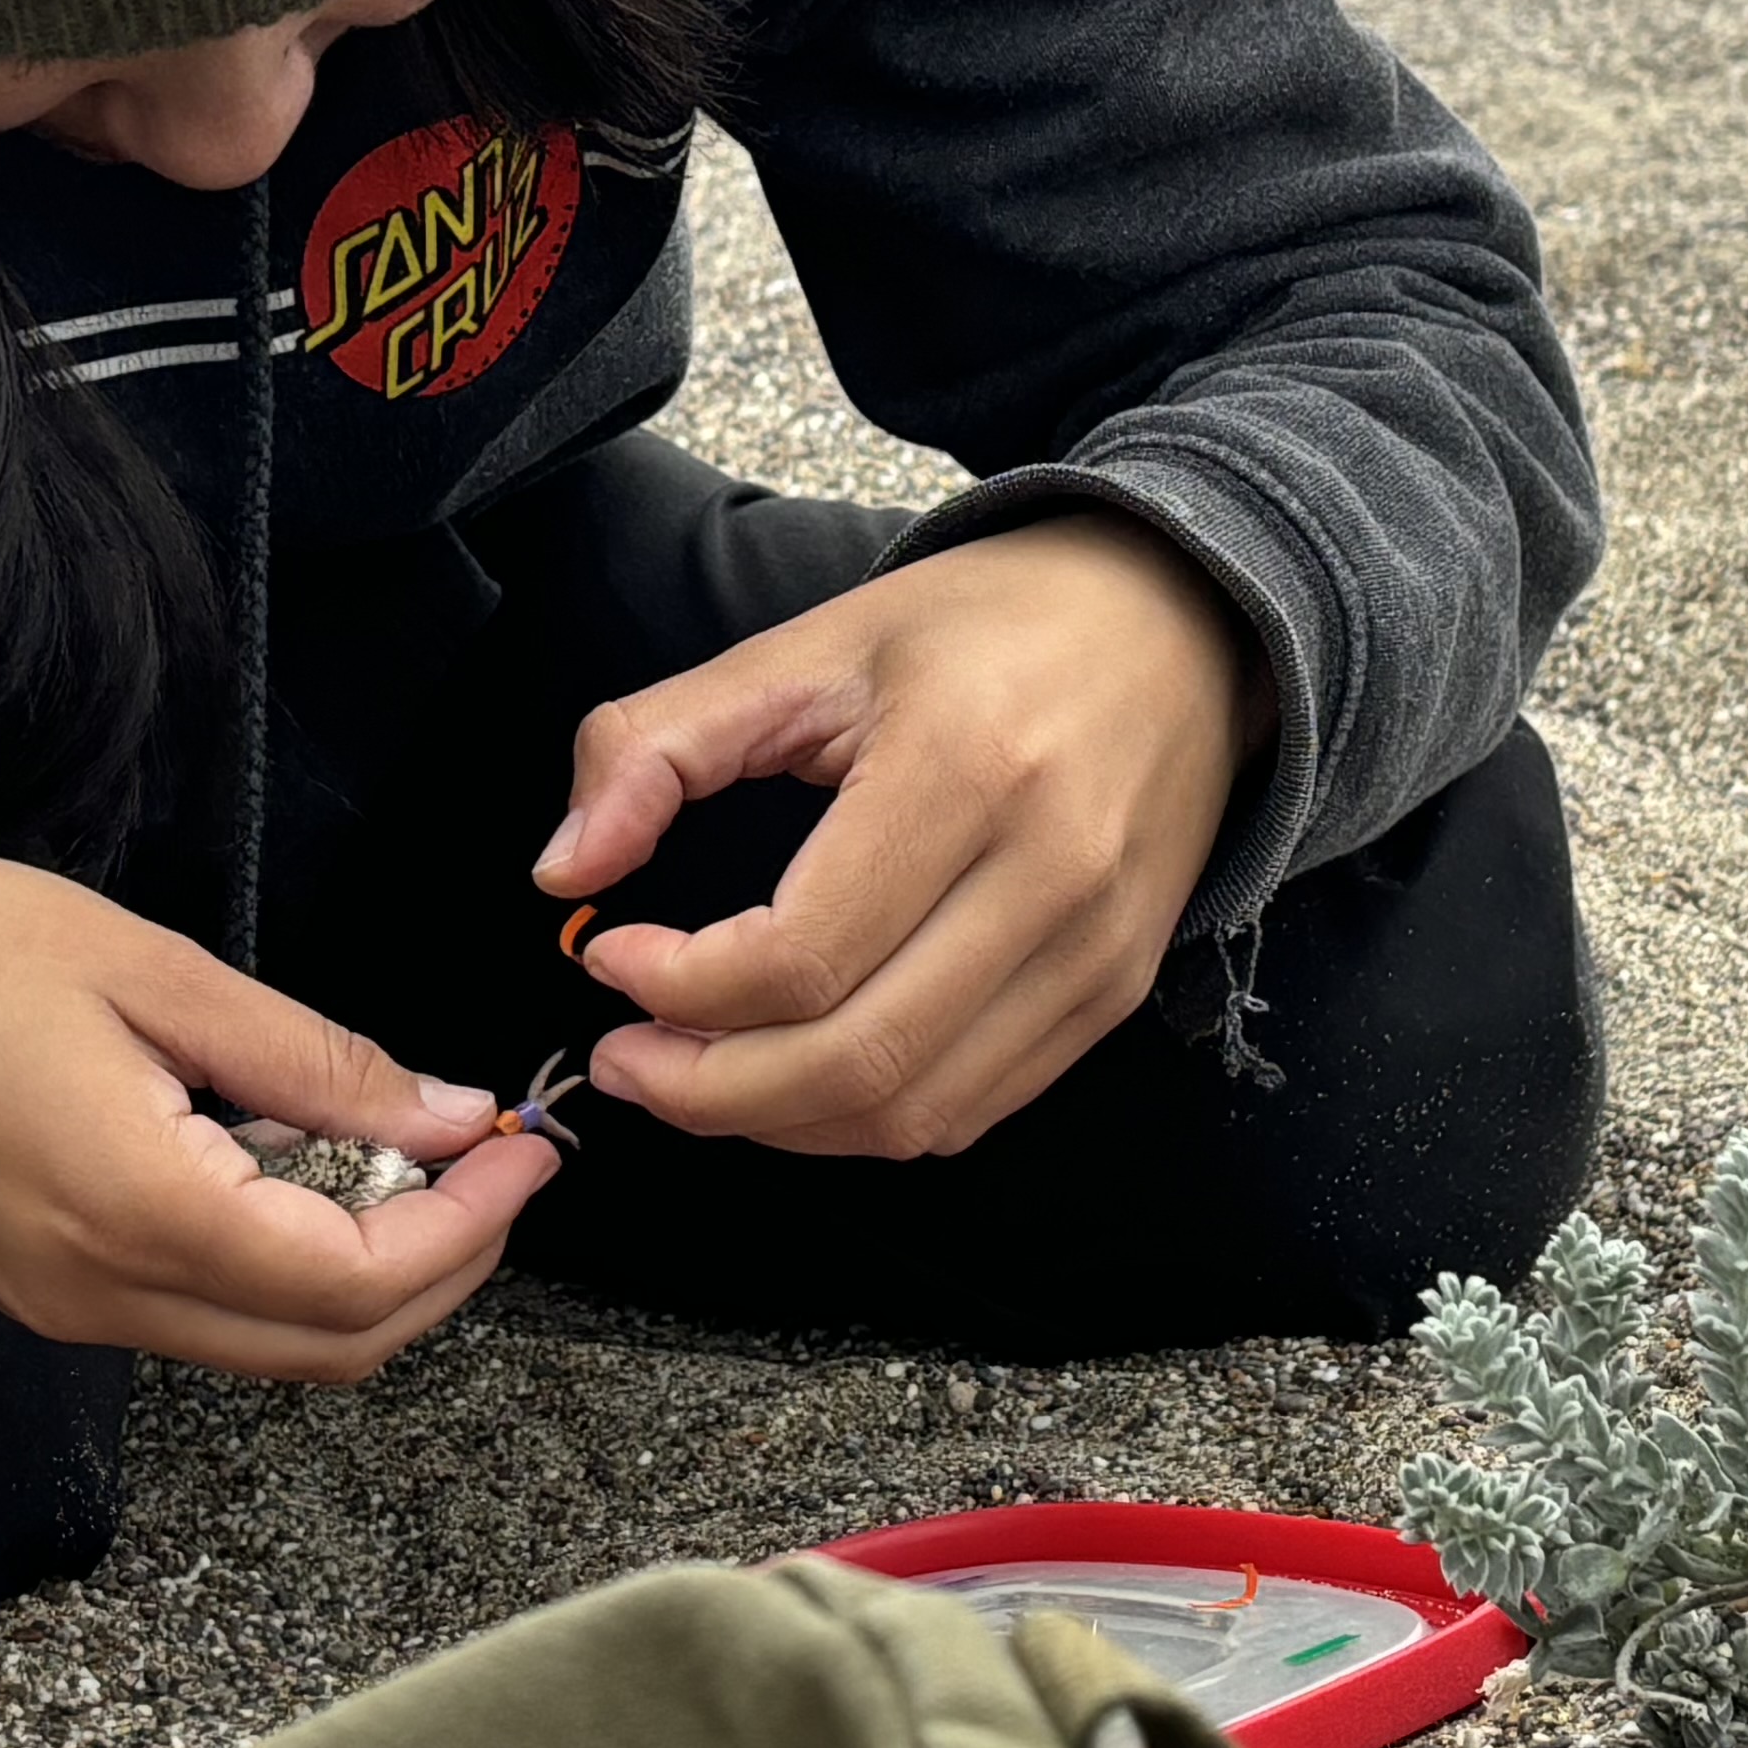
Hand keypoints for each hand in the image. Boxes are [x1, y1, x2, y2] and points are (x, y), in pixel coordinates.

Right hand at [0, 849, 552, 1378]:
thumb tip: (446, 1117)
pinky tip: (308, 1172)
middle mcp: (103, 1295)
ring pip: (268, 1348)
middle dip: (445, 1268)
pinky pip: (200, 1317)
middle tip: (495, 1164)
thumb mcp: (152, 971)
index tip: (523, 1149)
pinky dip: (285, 1268)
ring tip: (417, 1158)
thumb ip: (311, 1061)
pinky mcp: (39, 1292)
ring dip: (371, 1275)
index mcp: (138, 1212)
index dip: (467, 1227)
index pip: (359, 1283)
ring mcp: (64, 1308)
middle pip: (331, 1348)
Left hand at [539, 510, 1270, 1161]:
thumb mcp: (814, 644)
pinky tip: (797, 1069)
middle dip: (706, 1091)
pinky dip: (864, 1119)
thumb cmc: (990, 627)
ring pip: (912, 1114)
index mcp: (966, 768)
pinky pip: (972, 1111)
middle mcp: (1048, 875)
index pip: (799, 954)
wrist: (1185, 625)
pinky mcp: (1114, 994)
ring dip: (778, 1121)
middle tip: (626, 1060)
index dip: (679, 986)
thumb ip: (660, 744)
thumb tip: (563, 875)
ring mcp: (1096, 950)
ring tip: (695, 1072)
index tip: (610, 955)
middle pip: (854, 1062)